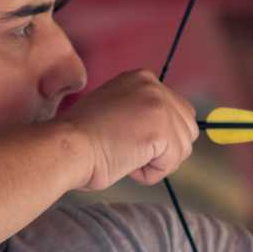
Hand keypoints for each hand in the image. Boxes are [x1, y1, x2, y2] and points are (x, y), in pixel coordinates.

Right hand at [62, 70, 198, 190]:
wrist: (65, 147)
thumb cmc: (79, 140)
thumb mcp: (116, 113)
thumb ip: (142, 115)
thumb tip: (167, 137)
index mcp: (142, 78)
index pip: (177, 111)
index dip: (159, 136)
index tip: (127, 139)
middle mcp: (153, 85)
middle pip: (187, 128)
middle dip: (164, 149)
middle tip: (128, 150)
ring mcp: (158, 105)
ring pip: (182, 148)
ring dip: (155, 162)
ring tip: (124, 155)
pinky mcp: (160, 129)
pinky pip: (171, 163)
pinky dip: (150, 173)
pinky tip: (126, 162)